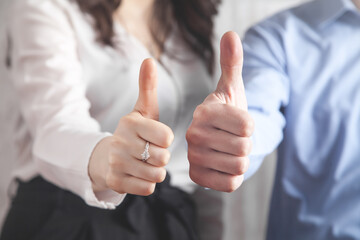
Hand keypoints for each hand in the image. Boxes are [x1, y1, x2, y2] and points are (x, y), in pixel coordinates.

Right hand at [89, 59, 173, 195]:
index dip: (166, 139)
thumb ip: (147, 87)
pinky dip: (147, 183)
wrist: (110, 156)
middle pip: (163, 158)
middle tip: (150, 152)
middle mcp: (120, 142)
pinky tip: (138, 174)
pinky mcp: (115, 182)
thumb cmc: (136, 132)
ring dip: (155, 171)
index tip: (157, 137)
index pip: (167, 137)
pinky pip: (147, 189)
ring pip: (157, 175)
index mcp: (130, 122)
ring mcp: (116, 163)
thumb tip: (149, 60)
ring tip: (144, 163)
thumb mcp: (143, 110)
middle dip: (162, 157)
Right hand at [186, 32, 253, 191]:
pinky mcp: (197, 177)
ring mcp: (194, 157)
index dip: (251, 125)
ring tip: (229, 151)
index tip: (240, 122)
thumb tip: (231, 34)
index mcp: (204, 112)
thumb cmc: (228, 113)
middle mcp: (194, 135)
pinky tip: (224, 166)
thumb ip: (232, 62)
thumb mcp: (232, 87)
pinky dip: (234, 177)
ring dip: (241, 160)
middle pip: (244, 147)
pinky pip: (230, 184)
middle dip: (247, 144)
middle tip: (234, 139)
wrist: (218, 139)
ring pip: (239, 166)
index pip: (247, 126)